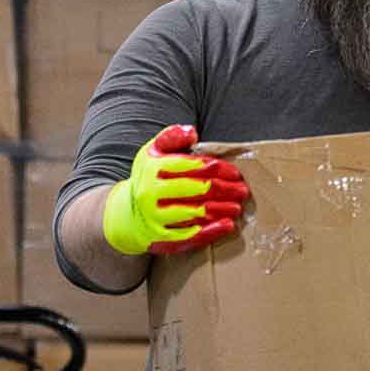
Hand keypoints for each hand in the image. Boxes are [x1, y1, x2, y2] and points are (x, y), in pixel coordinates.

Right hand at [102, 125, 249, 256]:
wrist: (126, 215)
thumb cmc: (148, 178)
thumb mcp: (153, 152)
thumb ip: (172, 137)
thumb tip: (192, 132)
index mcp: (154, 168)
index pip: (194, 166)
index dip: (220, 169)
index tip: (236, 173)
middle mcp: (152, 192)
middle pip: (199, 189)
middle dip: (226, 190)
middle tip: (243, 191)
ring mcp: (156, 217)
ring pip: (197, 213)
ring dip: (222, 210)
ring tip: (237, 207)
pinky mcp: (161, 238)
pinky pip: (190, 235)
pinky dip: (212, 231)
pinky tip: (228, 225)